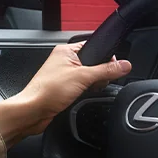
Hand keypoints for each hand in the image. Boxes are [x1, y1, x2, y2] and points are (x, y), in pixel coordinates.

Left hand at [0, 42, 132, 144]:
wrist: (32, 112)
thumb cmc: (47, 91)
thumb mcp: (83, 77)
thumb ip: (106, 70)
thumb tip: (124, 65)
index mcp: (66, 51)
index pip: (94, 46)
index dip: (105, 56)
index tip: (113, 66)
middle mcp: (64, 61)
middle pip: (94, 63)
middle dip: (98, 74)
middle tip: (94, 81)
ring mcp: (64, 76)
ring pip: (88, 77)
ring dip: (91, 85)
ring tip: (84, 90)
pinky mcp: (64, 89)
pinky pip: (82, 88)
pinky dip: (85, 93)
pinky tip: (80, 97)